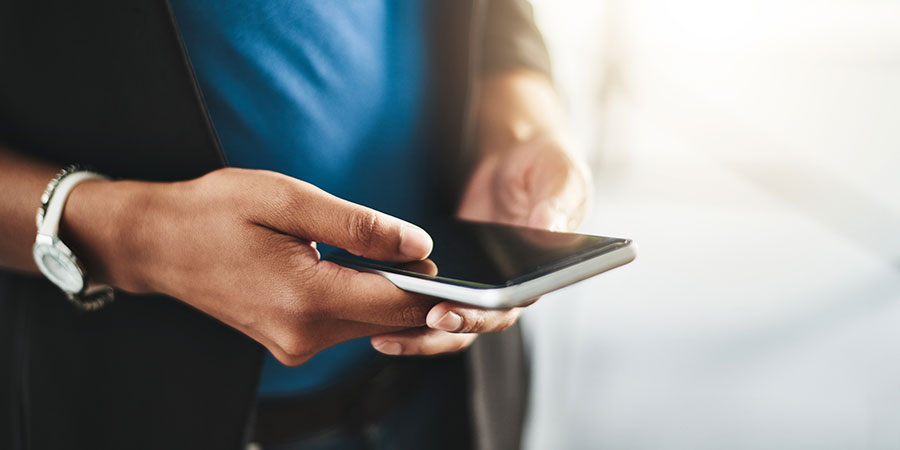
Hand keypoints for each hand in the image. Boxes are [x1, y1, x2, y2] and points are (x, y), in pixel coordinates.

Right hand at [63, 168, 472, 363]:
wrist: (158, 244)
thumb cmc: (215, 212)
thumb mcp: (288, 200)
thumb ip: (358, 226)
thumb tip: (418, 246)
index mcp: (305, 298)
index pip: (398, 304)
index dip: (442, 290)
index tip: (475, 276)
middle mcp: (304, 335)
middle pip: (393, 322)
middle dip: (430, 298)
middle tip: (454, 265)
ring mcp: (297, 345)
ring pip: (375, 326)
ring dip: (400, 298)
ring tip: (412, 261)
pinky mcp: (293, 343)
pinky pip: (351, 326)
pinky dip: (371, 303)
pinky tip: (375, 274)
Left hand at [369, 70, 593, 355]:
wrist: (515, 156)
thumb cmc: (545, 166)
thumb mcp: (560, 176)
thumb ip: (556, 203)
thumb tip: (548, 229)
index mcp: (540, 273)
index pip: (509, 308)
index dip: (477, 317)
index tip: (446, 314)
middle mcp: (509, 288)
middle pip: (473, 325)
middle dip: (440, 329)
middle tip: (412, 320)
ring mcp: (478, 284)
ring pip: (447, 323)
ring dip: (417, 335)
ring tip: (382, 337)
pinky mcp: (453, 273)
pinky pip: (429, 300)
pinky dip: (403, 311)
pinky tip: (373, 309)